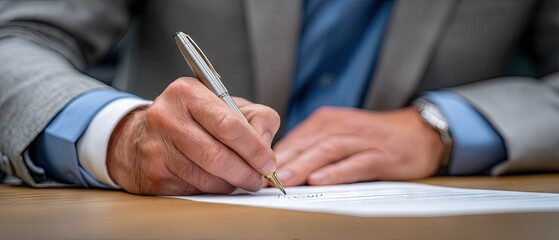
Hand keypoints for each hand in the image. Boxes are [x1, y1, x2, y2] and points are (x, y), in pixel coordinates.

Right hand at [107, 77, 280, 194]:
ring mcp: (157, 149)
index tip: (268, 163)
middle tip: (259, 179)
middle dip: (247, 173)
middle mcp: (167, 118)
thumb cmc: (192, 119)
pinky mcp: (153, 176)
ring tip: (239, 179)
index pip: (230, 126)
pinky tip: (215, 181)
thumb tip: (266, 150)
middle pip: (218, 157)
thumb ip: (256, 118)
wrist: (140, 135)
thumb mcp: (225, 105)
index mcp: (188, 93)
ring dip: (231, 184)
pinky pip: (195, 191)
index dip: (255, 149)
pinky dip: (213, 190)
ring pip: (208, 179)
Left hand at [274, 107, 443, 185]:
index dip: (273, 155)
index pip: (294, 138)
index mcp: (327, 121)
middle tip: (261, 177)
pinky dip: (338, 172)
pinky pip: (357, 163)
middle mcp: (341, 126)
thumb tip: (279, 166)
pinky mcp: (381, 154)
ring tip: (284, 180)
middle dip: (283, 162)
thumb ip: (312, 147)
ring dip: (304, 165)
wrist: (418, 133)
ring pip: (327, 151)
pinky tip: (321, 180)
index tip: (254, 170)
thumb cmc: (373, 137)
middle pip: (307, 144)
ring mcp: (362, 139)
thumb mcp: (339, 135)